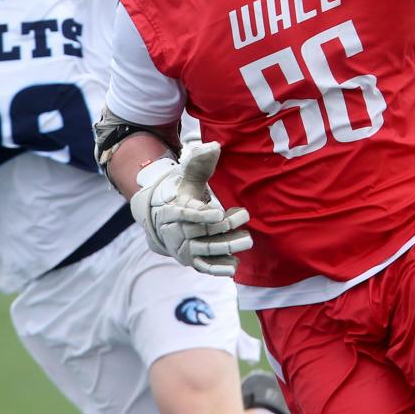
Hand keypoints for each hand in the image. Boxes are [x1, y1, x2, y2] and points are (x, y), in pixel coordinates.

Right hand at [129, 141, 252, 276]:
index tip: (219, 212)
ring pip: (206, 249)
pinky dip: (218, 268)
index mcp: (173, 211)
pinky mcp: (192, 261)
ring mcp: (183, 248)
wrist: (167, 224)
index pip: (186, 214)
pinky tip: (235, 266)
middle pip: (200, 232)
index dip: (202, 215)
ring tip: (247, 239)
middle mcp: (176, 231)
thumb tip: (215, 145)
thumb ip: (200, 163)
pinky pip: (205, 267)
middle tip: (243, 216)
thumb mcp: (189, 179)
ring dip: (227, 246)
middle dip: (223, 226)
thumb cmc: (184, 196)